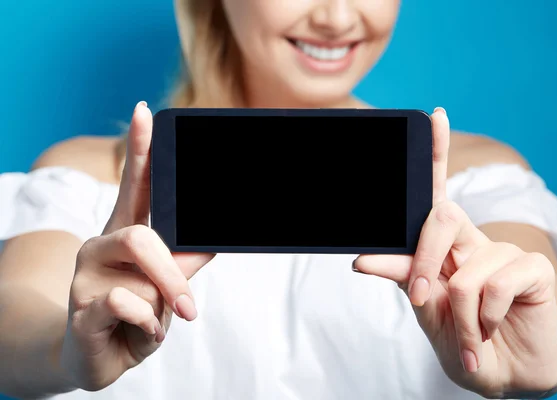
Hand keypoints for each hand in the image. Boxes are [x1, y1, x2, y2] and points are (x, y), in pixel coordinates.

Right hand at [60, 102, 214, 390]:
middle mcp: (100, 244)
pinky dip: (145, 325)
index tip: (146, 112)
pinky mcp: (80, 306)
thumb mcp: (167, 285)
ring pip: (139, 276)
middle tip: (189, 307)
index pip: (133, 184)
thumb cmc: (136, 312)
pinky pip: (125, 305)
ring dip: (161, 303)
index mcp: (124, 232)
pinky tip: (135, 333)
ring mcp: (85, 273)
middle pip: (143, 236)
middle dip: (172, 274)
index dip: (139, 148)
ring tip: (158, 322)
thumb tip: (212, 238)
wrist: (97, 357)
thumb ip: (185, 261)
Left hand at [353, 108, 556, 397]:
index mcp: (445, 245)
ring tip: (469, 334)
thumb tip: (361, 258)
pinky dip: (484, 317)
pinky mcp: (534, 268)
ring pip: (465, 269)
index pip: (435, 193)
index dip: (436, 152)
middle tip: (418, 294)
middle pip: (442, 215)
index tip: (433, 115)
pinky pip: (496, 285)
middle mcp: (473, 240)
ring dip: (457, 313)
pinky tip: (493, 326)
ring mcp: (505, 251)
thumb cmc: (460, 336)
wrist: (499, 373)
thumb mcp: (424, 307)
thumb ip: (400, 276)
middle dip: (424, 258)